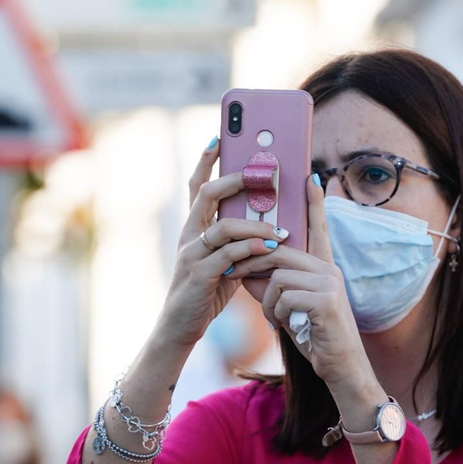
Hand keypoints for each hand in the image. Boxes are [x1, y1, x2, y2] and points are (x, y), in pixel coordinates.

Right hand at [152, 139, 287, 351]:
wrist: (181, 326)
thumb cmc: (206, 290)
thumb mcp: (223, 260)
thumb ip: (238, 241)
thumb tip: (268, 222)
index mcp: (194, 228)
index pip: (197, 187)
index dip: (206, 162)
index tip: (219, 137)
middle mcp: (189, 235)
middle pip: (207, 195)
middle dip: (234, 180)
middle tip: (262, 173)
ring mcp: (192, 254)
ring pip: (222, 226)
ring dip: (254, 224)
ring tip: (280, 227)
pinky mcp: (200, 275)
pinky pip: (227, 256)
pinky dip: (250, 249)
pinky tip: (269, 247)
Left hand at [228, 177, 378, 397]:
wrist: (340, 367)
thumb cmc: (314, 335)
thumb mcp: (288, 306)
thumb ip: (270, 284)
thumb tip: (243, 268)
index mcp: (323, 267)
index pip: (317, 228)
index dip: (315, 203)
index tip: (311, 175)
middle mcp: (329, 269)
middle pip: (280, 251)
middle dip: (253, 264)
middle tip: (235, 274)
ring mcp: (329, 283)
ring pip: (278, 276)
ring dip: (267, 300)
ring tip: (275, 318)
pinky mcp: (325, 300)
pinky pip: (284, 296)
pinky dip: (277, 313)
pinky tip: (286, 326)